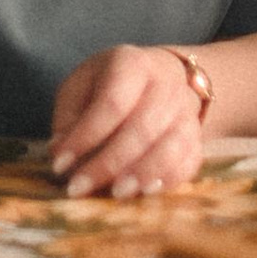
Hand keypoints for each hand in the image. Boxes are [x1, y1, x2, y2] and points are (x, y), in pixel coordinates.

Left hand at [47, 46, 206, 196]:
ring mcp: (186, 111)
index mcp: (132, 64)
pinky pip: (189, 161)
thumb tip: (59, 152)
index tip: (59, 164)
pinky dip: (168, 180)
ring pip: (171, 146)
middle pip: (141, 129)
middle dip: (108, 164)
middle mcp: (166, 85)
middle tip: (79, 188)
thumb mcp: (83, 85)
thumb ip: (69, 116)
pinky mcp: (197, 136)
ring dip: (142, 174)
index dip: (85, 137)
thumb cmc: (113, 83)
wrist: (165, 75)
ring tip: (115, 193)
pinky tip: (144, 192)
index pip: (112, 103)